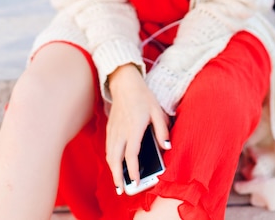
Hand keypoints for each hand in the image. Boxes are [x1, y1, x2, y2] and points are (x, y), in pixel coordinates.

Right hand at [106, 64, 169, 192]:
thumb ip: (162, 129)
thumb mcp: (157, 110)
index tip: (135, 182)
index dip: (133, 170)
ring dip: (113, 170)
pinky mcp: (110, 128)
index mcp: (134, 128)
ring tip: (118, 183)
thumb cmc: (142, 96)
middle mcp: (121, 131)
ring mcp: (113, 130)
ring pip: (110, 154)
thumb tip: (167, 146)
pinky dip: (110, 159)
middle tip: (122, 190)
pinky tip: (115, 165)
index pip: (131, 154)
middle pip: (116, 159)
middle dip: (118, 176)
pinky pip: (108, 147)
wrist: (124, 83)